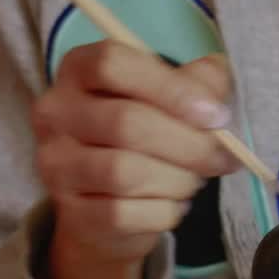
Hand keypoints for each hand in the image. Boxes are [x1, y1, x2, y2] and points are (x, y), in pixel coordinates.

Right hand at [33, 40, 238, 278]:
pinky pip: (123, 214)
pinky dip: (163, 212)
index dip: (171, 87)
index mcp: (78, 69)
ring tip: (193, 180)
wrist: (105, 203)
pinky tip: (172, 204)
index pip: (113, 64)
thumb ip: (198, 81)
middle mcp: (55, 112)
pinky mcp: (69, 211)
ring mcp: (56, 164)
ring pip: (124, 172)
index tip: (216, 114)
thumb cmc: (143, 136)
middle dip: (189, 144)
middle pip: (125, 122)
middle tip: (223, 158)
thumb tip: (217, 89)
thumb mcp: (170, 96)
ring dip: (177, 179)